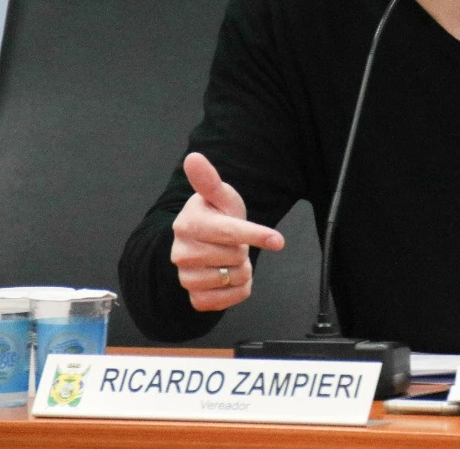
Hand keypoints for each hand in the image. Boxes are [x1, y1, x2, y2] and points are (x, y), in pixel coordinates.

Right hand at [170, 152, 284, 312]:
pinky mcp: (194, 297)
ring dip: (242, 270)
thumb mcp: (219, 196)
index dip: (256, 235)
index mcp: (188, 224)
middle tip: (233, 242)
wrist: (204, 243)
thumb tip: (194, 157)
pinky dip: (237, 291)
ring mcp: (186, 277)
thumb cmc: (216, 215)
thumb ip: (208, 179)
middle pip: (236, 257)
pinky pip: (226, 301)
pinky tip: (230, 277)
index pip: (229, 232)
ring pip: (234, 279)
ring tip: (230, 257)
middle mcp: (181, 253)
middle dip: (243, 249)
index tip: (278, 240)